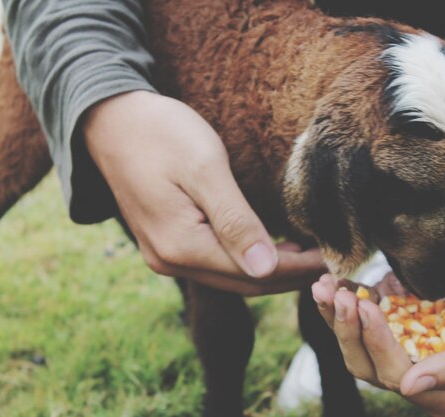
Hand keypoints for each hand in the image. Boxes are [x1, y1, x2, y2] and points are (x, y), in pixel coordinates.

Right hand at [83, 91, 325, 294]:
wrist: (111, 120)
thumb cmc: (161, 134)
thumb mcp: (205, 170)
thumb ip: (235, 222)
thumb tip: (265, 268)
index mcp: (182, 246)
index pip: (255, 273)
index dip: (298, 269)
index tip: (333, 261)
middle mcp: (170, 261)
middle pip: (243, 283)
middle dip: (289, 276)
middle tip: (329, 264)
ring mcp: (165, 255)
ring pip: (230, 277)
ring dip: (270, 272)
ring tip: (308, 258)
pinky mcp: (165, 242)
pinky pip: (214, 263)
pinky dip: (247, 261)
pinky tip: (270, 249)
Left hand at [312, 245, 444, 416]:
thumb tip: (410, 388)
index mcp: (442, 389)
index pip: (397, 377)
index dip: (377, 346)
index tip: (368, 308)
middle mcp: (413, 371)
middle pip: (365, 363)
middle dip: (348, 331)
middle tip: (343, 297)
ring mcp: (396, 341)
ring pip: (352, 340)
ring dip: (334, 316)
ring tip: (325, 287)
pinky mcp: (387, 314)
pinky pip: (355, 313)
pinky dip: (339, 299)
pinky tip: (329, 281)